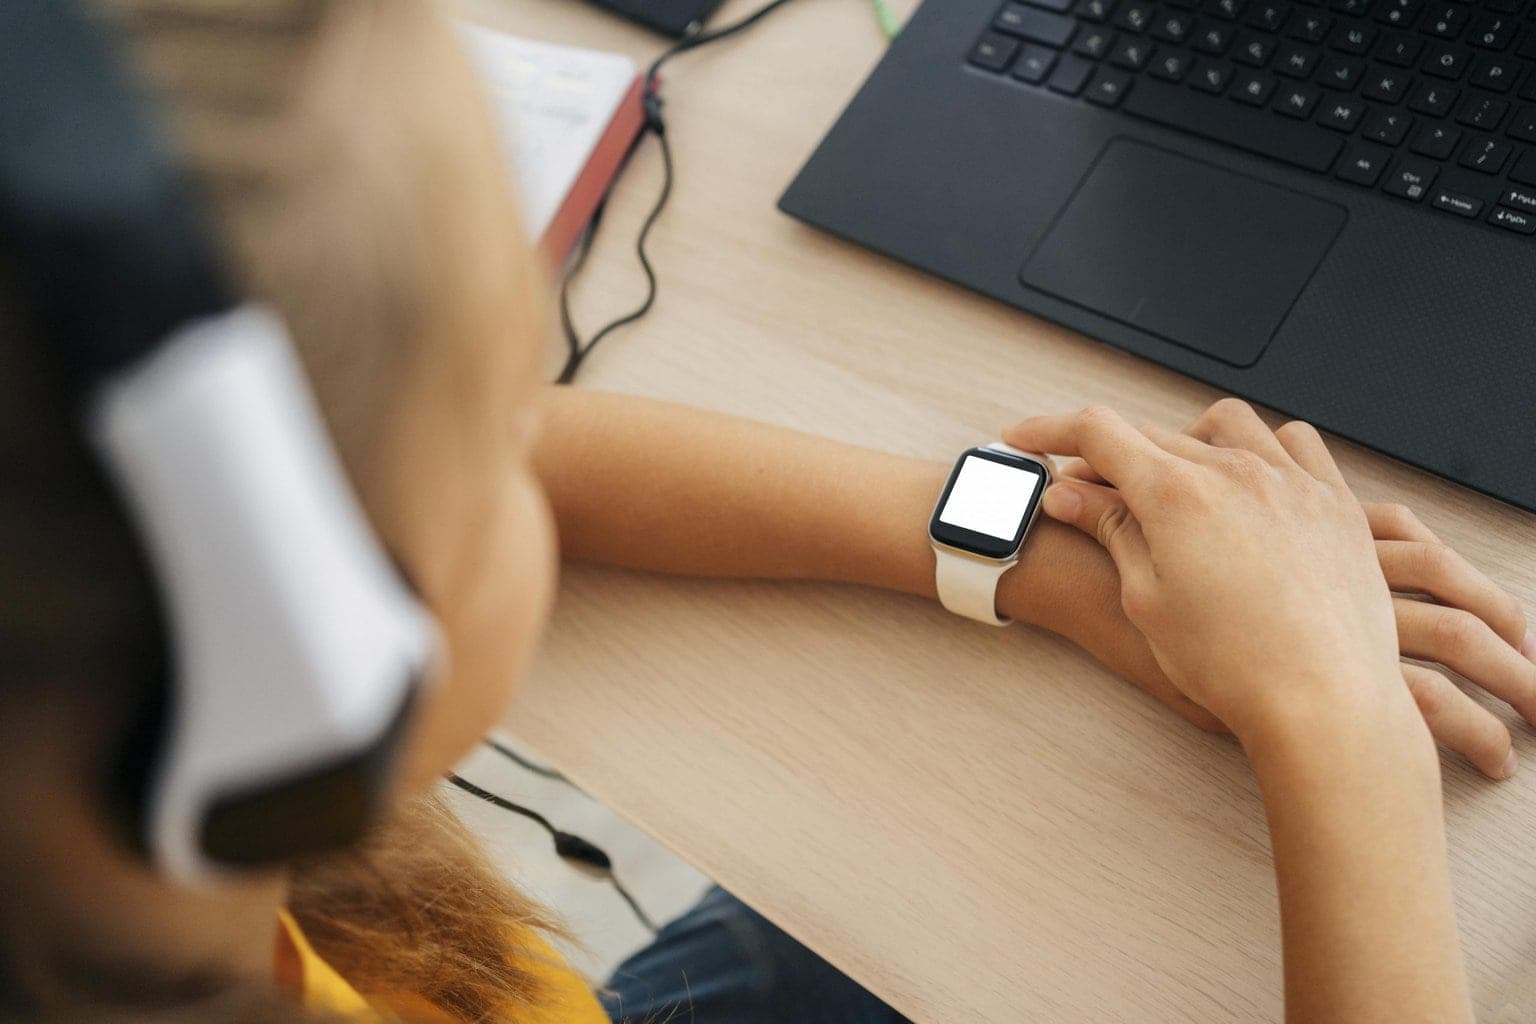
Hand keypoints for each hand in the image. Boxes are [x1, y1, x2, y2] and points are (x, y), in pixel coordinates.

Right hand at [1004, 402, 1414, 745]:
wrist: (1323, 701)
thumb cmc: (1233, 664)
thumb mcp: (1145, 600)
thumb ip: (1111, 532)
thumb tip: (1070, 494)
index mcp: (1176, 495)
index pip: (1097, 433)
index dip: (1049, 430)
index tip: (1025, 438)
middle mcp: (1234, 472)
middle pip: (1153, 434)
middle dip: (1111, 456)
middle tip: (1090, 492)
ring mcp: (1291, 481)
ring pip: (1226, 425)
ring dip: (1186, 440)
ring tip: (1176, 482)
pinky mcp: (1334, 502)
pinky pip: (1297, 444)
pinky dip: (1262, 447)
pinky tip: (1252, 479)